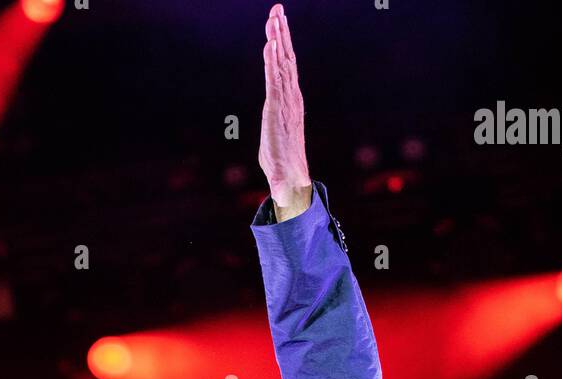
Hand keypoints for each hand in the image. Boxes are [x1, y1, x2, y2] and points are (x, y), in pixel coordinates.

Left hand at [259, 4, 311, 220]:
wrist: (289, 179)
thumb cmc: (282, 160)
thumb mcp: (276, 132)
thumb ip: (274, 118)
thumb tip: (273, 117)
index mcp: (292, 99)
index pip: (287, 65)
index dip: (283, 42)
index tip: (279, 21)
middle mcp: (291, 97)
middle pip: (286, 58)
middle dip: (281, 32)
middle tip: (277, 9)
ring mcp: (285, 103)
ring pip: (281, 65)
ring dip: (277, 40)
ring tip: (274, 18)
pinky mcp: (276, 111)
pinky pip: (274, 81)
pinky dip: (271, 62)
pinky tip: (269, 45)